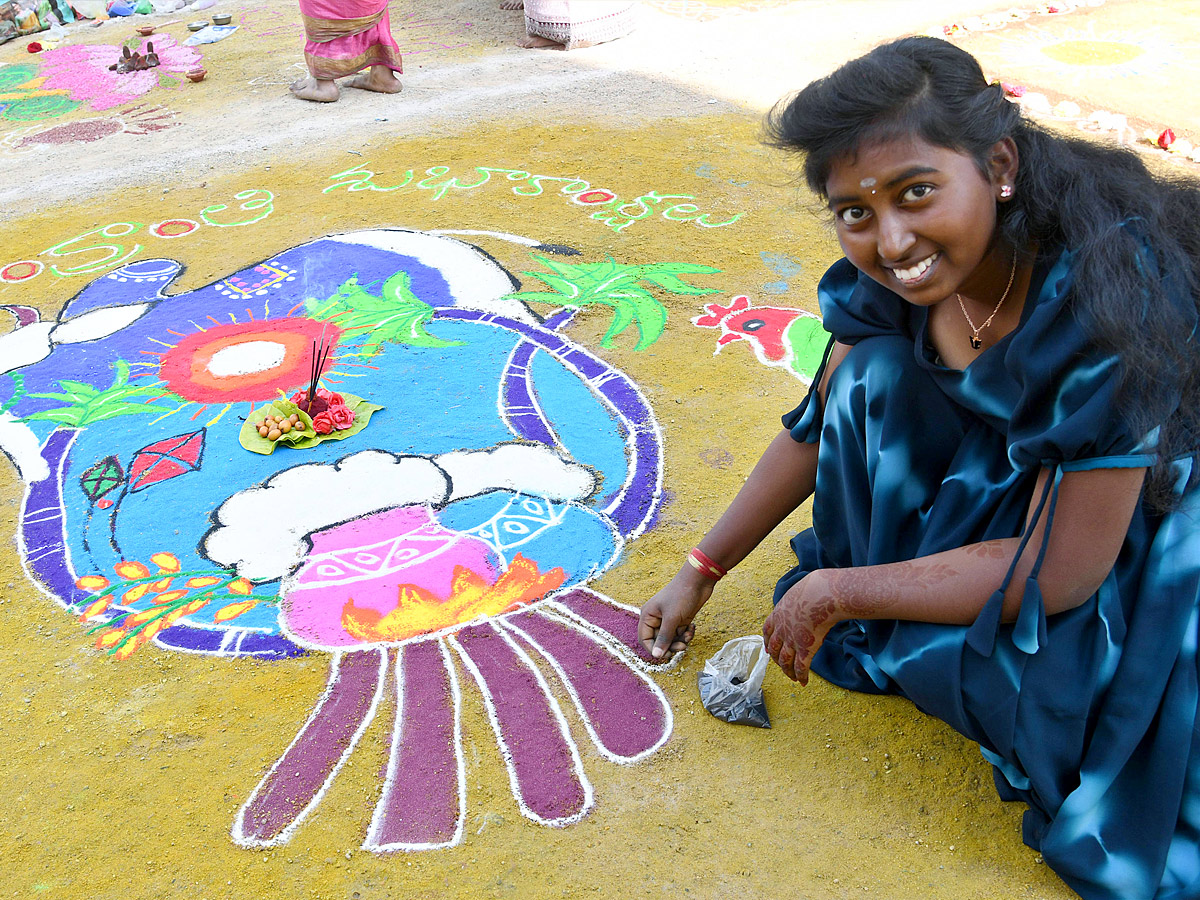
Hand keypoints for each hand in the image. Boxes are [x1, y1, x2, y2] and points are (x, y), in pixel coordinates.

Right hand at [638, 566, 714, 659]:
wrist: (698, 581)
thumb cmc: (681, 595)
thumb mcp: (672, 618)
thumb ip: (664, 638)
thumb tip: (656, 656)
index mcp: (648, 615)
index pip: (645, 639)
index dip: (653, 649)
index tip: (666, 655)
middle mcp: (656, 618)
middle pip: (659, 640)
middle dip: (671, 645)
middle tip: (682, 647)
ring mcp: (668, 619)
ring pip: (671, 638)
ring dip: (680, 640)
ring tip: (688, 635)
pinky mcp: (679, 619)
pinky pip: (680, 633)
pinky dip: (686, 634)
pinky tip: (692, 627)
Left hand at [762, 570, 839, 684]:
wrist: (821, 594)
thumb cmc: (815, 588)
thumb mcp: (800, 591)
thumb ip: (799, 598)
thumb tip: (809, 594)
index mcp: (778, 615)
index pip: (767, 631)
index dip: (766, 641)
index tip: (767, 649)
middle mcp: (782, 630)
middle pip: (773, 649)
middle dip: (776, 659)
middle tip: (781, 665)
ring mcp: (792, 640)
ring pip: (785, 661)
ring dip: (787, 671)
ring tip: (792, 678)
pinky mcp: (805, 649)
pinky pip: (801, 667)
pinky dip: (801, 676)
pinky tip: (803, 682)